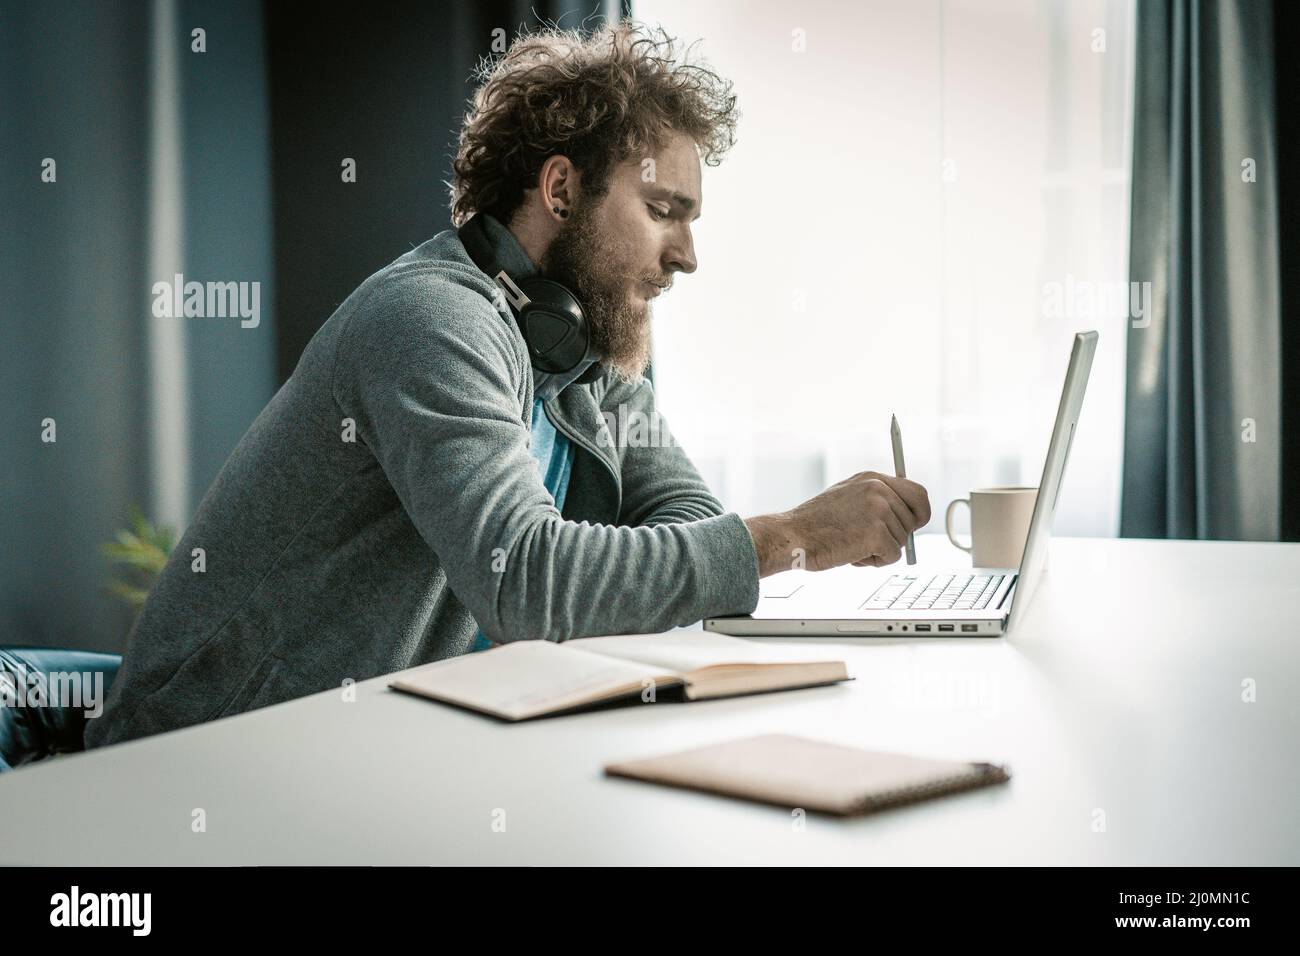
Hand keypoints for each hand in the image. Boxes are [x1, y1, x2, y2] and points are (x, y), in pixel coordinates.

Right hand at [744, 471, 930, 575]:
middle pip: (913, 522)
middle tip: (866, 540)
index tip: (912, 525)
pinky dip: (875, 562)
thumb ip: (875, 500)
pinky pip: (893, 556)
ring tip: (850, 544)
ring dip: (879, 550)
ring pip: (902, 542)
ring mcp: (879, 510)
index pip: (918, 494)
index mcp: (872, 478)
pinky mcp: (877, 533)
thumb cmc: (813, 524)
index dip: (919, 513)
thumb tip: (904, 519)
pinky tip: (852, 554)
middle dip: (895, 537)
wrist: (792, 536)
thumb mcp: (846, 497)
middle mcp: (878, 489)